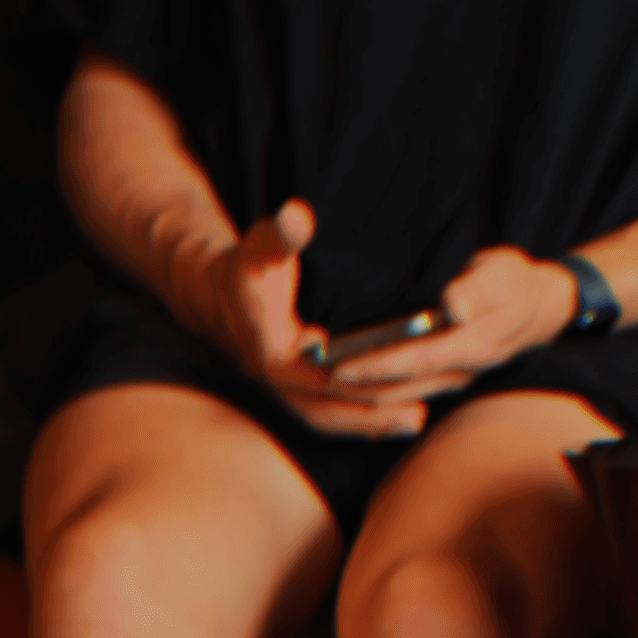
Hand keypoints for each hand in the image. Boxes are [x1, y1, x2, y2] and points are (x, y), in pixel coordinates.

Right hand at [164, 199, 412, 438]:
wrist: (218, 294)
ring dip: (371, 422)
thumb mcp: (260, 246)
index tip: (389, 377)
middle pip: (324, 406)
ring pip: (329, 417)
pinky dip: (365, 420)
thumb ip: (280, 235)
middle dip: (369, 411)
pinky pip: (333, 414)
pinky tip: (404, 417)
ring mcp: (287, 389)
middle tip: (418, 413)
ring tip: (417, 420)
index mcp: (267, 347)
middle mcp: (276, 377)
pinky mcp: (301, 392)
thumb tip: (298, 215)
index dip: (347, 377)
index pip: (309, 373)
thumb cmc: (248, 266)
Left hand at [323, 246, 579, 408]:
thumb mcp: (502, 273)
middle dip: (357, 389)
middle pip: (402, 389)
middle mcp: (463, 371)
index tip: (338, 365)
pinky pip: (408, 393)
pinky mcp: (449, 378)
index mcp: (474, 346)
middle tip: (312, 381)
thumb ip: (477, 288)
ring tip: (323, 386)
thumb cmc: (516, 284)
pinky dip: (379, 391)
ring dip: (364, 394)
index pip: (416, 361)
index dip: (376, 365)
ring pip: (402, 397)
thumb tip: (452, 306)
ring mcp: (456, 379)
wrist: (545, 307)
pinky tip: (352, 386)